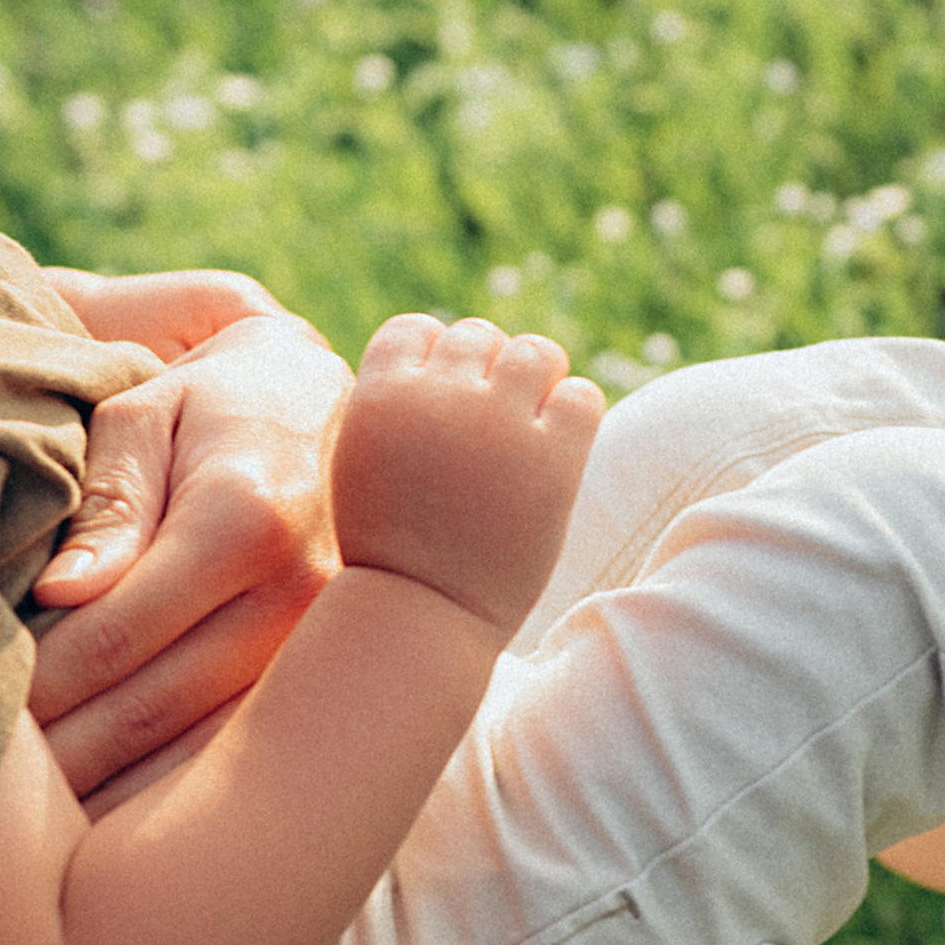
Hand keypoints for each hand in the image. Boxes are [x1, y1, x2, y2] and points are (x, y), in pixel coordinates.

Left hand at [29, 310, 352, 799]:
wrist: (332, 414)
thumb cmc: (214, 407)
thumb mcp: (147, 415)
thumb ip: (107, 502)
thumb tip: (61, 592)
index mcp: (247, 519)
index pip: (114, 635)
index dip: (33, 686)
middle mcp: (300, 596)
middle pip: (149, 709)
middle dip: (56, 756)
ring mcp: (325, 653)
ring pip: (190, 755)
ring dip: (104, 790)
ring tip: (28, 821)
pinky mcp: (327, 687)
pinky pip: (229, 759)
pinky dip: (160, 795)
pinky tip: (101, 811)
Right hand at [333, 317, 604, 637]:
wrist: (420, 615)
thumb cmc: (388, 553)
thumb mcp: (364, 465)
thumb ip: (396, 409)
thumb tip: (443, 359)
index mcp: (380, 394)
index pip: (416, 329)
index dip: (435, 358)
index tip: (442, 403)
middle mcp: (438, 395)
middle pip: (479, 337)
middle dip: (488, 374)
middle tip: (491, 431)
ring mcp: (497, 422)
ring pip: (535, 352)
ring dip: (537, 383)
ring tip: (530, 431)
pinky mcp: (552, 456)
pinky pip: (581, 395)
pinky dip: (575, 412)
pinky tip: (559, 448)